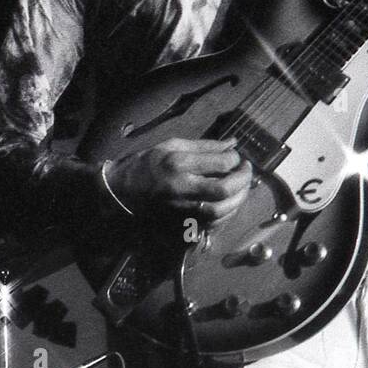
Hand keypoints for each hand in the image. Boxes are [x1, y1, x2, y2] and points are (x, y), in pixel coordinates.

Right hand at [107, 138, 251, 226]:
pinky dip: (227, 213)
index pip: (220, 163)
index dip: (235, 159)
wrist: (122, 190)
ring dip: (239, 199)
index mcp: (179, 163)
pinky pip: (212, 223)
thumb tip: (232, 144)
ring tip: (242, 187)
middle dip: (243, 181)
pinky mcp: (182, 221)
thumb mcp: (172, 145)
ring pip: (221, 210)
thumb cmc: (146, 163)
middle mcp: (182, 187)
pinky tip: (230, 203)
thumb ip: (205, 146)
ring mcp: (182, 207)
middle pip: (224, 190)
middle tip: (246, 171)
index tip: (236, 157)